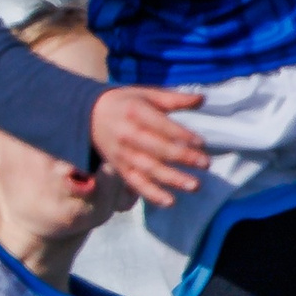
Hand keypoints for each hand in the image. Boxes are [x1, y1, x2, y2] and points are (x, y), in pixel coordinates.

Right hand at [89, 86, 207, 208]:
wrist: (89, 115)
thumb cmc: (125, 103)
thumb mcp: (146, 94)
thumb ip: (174, 99)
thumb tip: (202, 99)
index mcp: (135, 111)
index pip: (161, 125)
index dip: (182, 135)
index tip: (201, 142)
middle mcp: (127, 134)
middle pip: (157, 148)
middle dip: (183, 157)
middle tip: (205, 163)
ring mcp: (122, 154)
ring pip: (149, 169)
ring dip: (172, 179)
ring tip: (194, 185)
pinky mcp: (119, 168)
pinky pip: (136, 183)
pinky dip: (152, 194)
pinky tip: (170, 201)